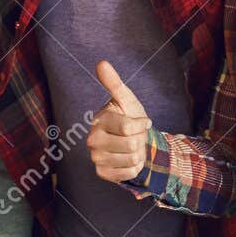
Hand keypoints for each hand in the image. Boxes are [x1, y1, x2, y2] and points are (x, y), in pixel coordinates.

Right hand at [86, 60, 151, 182]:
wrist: (130, 140)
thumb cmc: (127, 116)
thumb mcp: (126, 99)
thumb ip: (114, 82)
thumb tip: (101, 63)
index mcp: (98, 121)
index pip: (129, 127)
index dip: (142, 125)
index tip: (143, 121)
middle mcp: (92, 140)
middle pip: (131, 145)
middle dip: (141, 140)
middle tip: (136, 135)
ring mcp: (96, 158)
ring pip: (132, 160)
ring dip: (139, 153)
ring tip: (133, 146)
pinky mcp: (102, 173)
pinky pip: (129, 173)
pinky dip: (136, 167)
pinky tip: (129, 158)